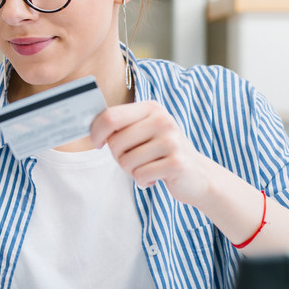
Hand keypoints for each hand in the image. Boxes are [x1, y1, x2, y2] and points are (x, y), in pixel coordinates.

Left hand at [90, 101, 212, 204]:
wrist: (198, 174)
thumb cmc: (163, 152)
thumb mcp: (145, 131)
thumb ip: (121, 126)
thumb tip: (90, 128)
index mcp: (151, 108)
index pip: (110, 116)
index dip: (96, 132)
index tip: (98, 143)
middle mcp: (162, 120)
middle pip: (115, 142)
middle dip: (118, 157)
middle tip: (134, 160)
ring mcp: (171, 141)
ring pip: (126, 161)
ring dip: (132, 171)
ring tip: (148, 168)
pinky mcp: (176, 162)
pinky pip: (140, 175)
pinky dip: (143, 181)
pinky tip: (155, 177)